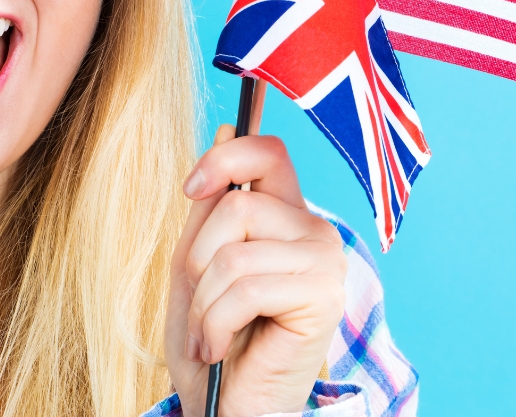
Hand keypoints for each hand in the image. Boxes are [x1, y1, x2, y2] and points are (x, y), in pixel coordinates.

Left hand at [165, 128, 347, 416]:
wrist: (226, 408)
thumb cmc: (213, 337)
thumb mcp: (197, 261)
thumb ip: (211, 205)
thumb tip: (226, 128)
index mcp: (285, 215)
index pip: (269, 151)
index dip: (224, 157)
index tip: (191, 189)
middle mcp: (314, 231)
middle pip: (236, 202)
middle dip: (198, 258)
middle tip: (201, 302)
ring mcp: (324, 262)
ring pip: (234, 248)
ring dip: (203, 301)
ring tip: (209, 333)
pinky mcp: (323, 297)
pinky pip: (244, 286)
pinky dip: (214, 323)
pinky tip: (220, 349)